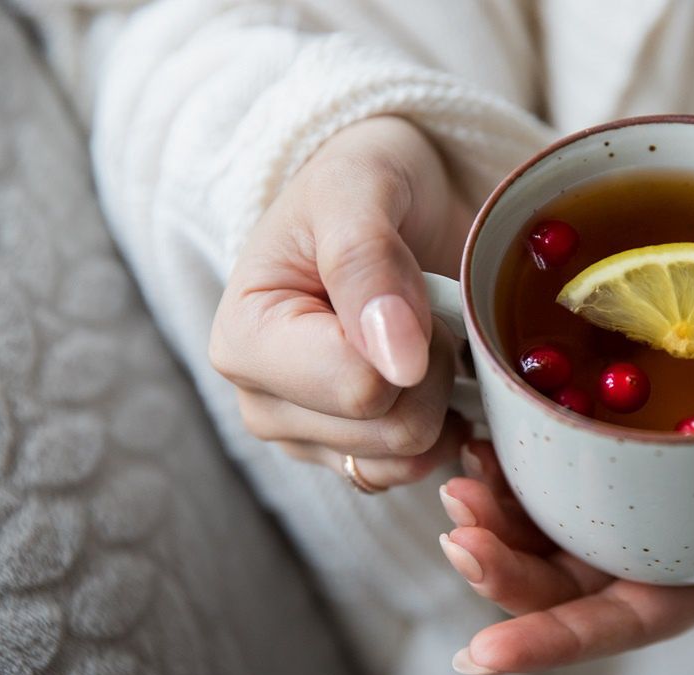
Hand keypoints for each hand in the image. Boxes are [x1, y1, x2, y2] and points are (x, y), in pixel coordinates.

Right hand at [210, 117, 473, 486]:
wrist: (385, 201)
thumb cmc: (361, 184)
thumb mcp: (359, 189)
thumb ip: (368, 264)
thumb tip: (398, 365)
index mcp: (245, 341)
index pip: (360, 389)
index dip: (415, 342)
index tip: (407, 289)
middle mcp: (263, 405)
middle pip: (394, 430)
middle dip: (432, 368)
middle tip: (421, 309)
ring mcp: (307, 440)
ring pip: (413, 455)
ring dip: (441, 393)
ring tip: (420, 336)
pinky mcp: (350, 458)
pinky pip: (418, 471)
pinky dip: (447, 426)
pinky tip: (438, 379)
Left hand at [439, 298, 693, 674]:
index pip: (624, 621)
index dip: (552, 642)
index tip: (476, 653)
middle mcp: (659, 535)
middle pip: (562, 575)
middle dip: (500, 569)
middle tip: (459, 531)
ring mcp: (632, 481)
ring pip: (544, 518)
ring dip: (490, 512)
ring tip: (459, 480)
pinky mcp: (616, 426)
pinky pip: (550, 452)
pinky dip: (510, 452)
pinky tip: (483, 432)